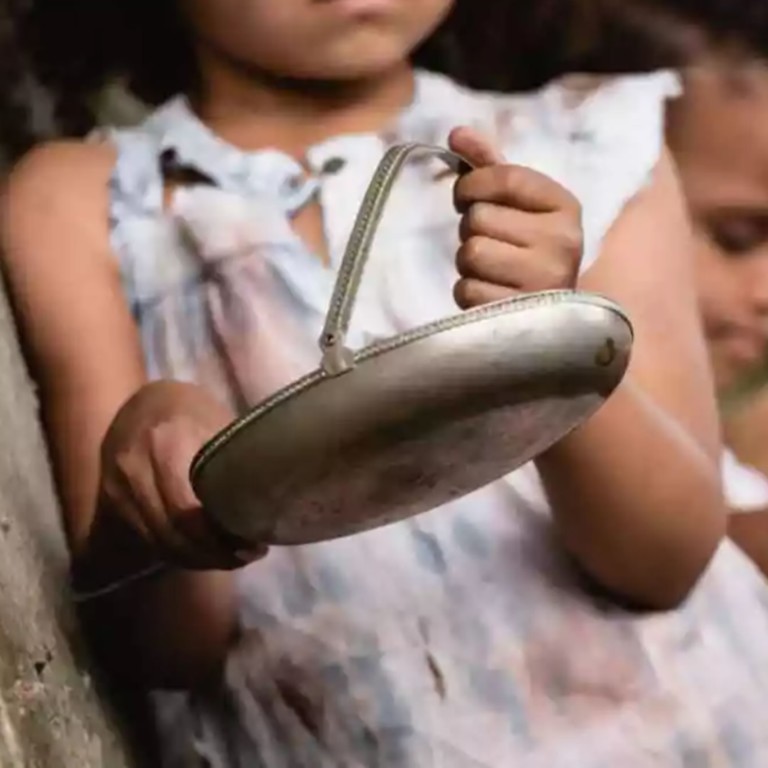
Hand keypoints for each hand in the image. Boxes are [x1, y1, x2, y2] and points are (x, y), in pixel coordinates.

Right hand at [99, 380, 266, 569]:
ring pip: (158, 542)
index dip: (219, 539)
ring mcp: (117, 487)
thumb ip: (232, 465)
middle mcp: (135, 468)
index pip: (186, 510)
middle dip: (212, 554)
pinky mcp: (110, 502)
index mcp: (166, 444)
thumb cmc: (191, 410)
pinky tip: (203, 552)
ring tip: (230, 558)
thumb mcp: (217, 424)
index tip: (254, 545)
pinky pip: (146, 539)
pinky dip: (176, 552)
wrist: (142, 401)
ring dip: (196, 559)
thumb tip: (267, 508)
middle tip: (246, 557)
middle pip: (172, 533)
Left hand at [449, 126, 582, 307]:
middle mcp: (562, 242)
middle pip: (479, 218)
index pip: (504, 177)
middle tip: (492, 244)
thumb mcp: (518, 206)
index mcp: (565, 207)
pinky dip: (469, 292)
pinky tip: (491, 295)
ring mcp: (543, 280)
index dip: (472, 184)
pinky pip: (466, 289)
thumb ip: (489, 167)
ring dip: (469, 264)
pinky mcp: (518, 313)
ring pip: (470, 253)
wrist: (550, 317)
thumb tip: (455, 132)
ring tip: (492, 271)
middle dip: (473, 231)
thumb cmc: (528, 252)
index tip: (465, 197)